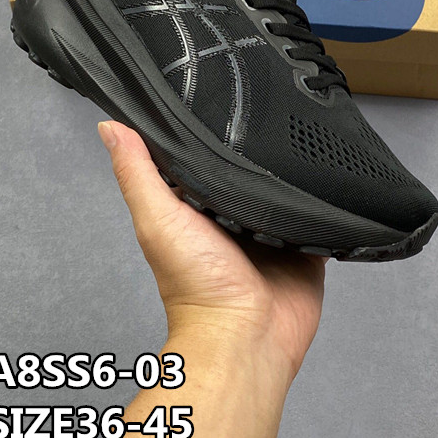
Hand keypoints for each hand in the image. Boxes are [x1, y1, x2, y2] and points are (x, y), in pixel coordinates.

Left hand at [98, 120, 325, 381]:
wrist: (247, 337)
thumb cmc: (196, 288)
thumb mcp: (158, 219)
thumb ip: (137, 173)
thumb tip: (110, 128)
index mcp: (196, 208)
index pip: (201, 159)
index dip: (207, 134)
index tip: (216, 101)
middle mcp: (232, 217)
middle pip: (247, 171)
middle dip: (258, 151)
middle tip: (271, 117)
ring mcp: (270, 231)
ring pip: (285, 189)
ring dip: (292, 175)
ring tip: (303, 143)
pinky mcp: (303, 244)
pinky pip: (318, 214)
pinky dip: (322, 201)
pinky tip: (327, 181)